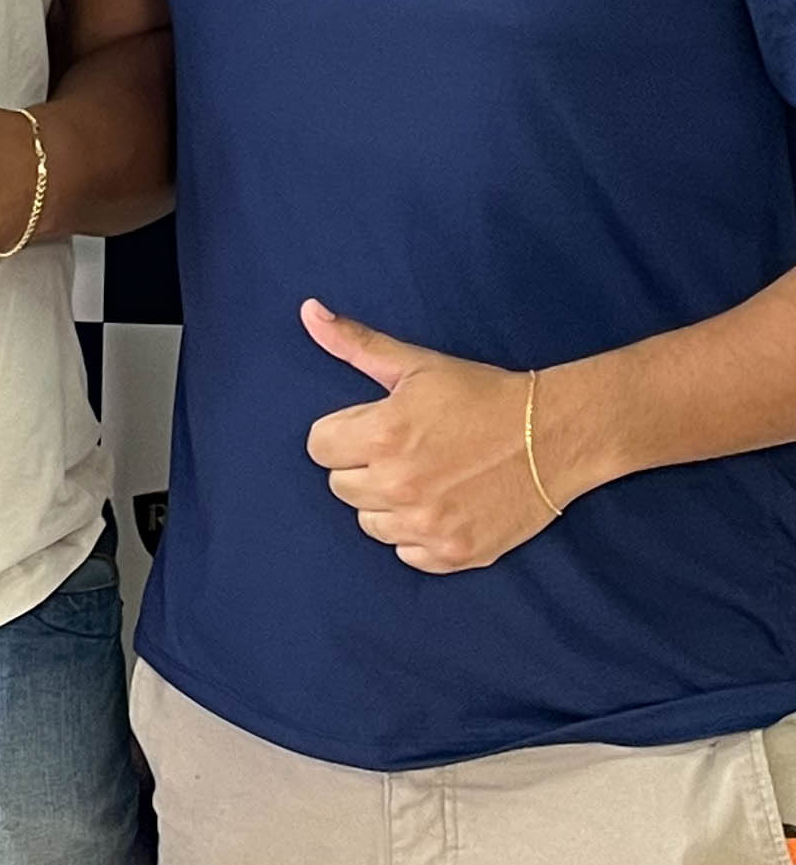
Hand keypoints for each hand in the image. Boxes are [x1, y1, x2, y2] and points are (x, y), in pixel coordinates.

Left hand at [301, 301, 560, 572]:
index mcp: (382, 436)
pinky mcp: (454, 553)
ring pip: (370, 523)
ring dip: (388, 504)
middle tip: (405, 451)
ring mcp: (427, 525)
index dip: (343, 434)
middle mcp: (399, 486)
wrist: (556, 435)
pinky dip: (418, 535)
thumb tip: (308, 311)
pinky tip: (443, 506)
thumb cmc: (483, 395)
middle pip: (340, 487)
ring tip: (425, 478)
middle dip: (363, 467)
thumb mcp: (417, 365)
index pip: (319, 447)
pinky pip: (406, 553)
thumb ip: (356, 343)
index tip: (372, 428)